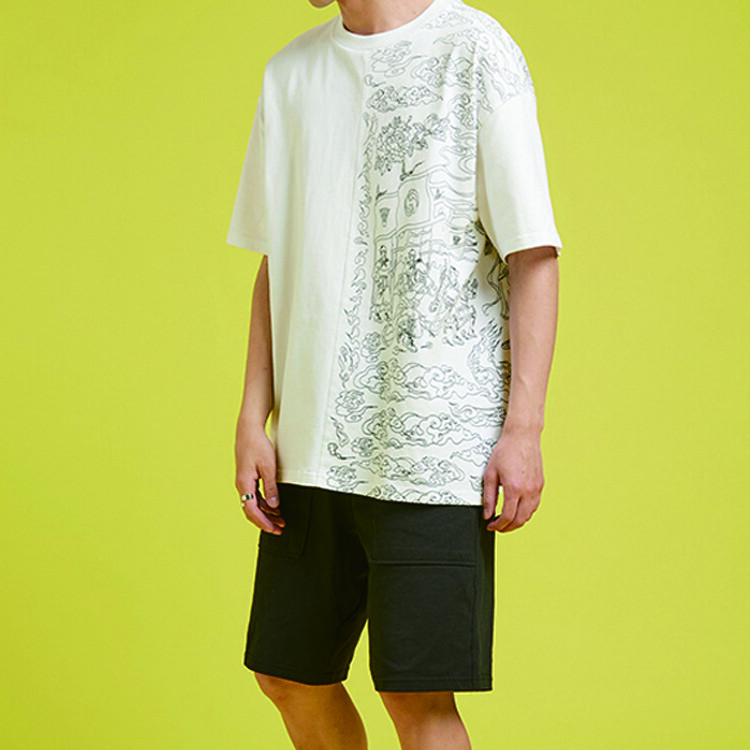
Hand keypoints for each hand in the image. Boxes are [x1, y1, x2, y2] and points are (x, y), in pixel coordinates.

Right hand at [234, 419, 284, 534]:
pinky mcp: (247, 478)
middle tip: (280, 529)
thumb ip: (271, 487)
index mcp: (244, 484)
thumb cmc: (257, 445)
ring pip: (253, 504)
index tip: (274, 529)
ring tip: (280, 519)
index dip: (264, 522)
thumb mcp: (268, 467)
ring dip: (266, 513)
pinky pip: (254, 496)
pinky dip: (264, 504)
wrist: (248, 430)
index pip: (252, 511)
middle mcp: (241, 485)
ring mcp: (244, 482)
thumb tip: (274, 506)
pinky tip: (274, 506)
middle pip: (251, 511)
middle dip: (265, 522)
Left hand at [482, 424, 543, 531]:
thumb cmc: (505, 451)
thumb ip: (489, 496)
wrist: (522, 436)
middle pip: (520, 520)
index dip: (498, 525)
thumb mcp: (490, 473)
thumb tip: (488, 514)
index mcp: (514, 488)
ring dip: (518, 521)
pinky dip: (526, 512)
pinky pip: (535, 505)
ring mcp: (536, 488)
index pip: (507, 516)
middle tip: (498, 527)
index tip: (491, 526)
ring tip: (506, 520)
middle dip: (508, 527)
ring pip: (529, 515)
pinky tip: (517, 510)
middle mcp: (528, 490)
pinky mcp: (541, 484)